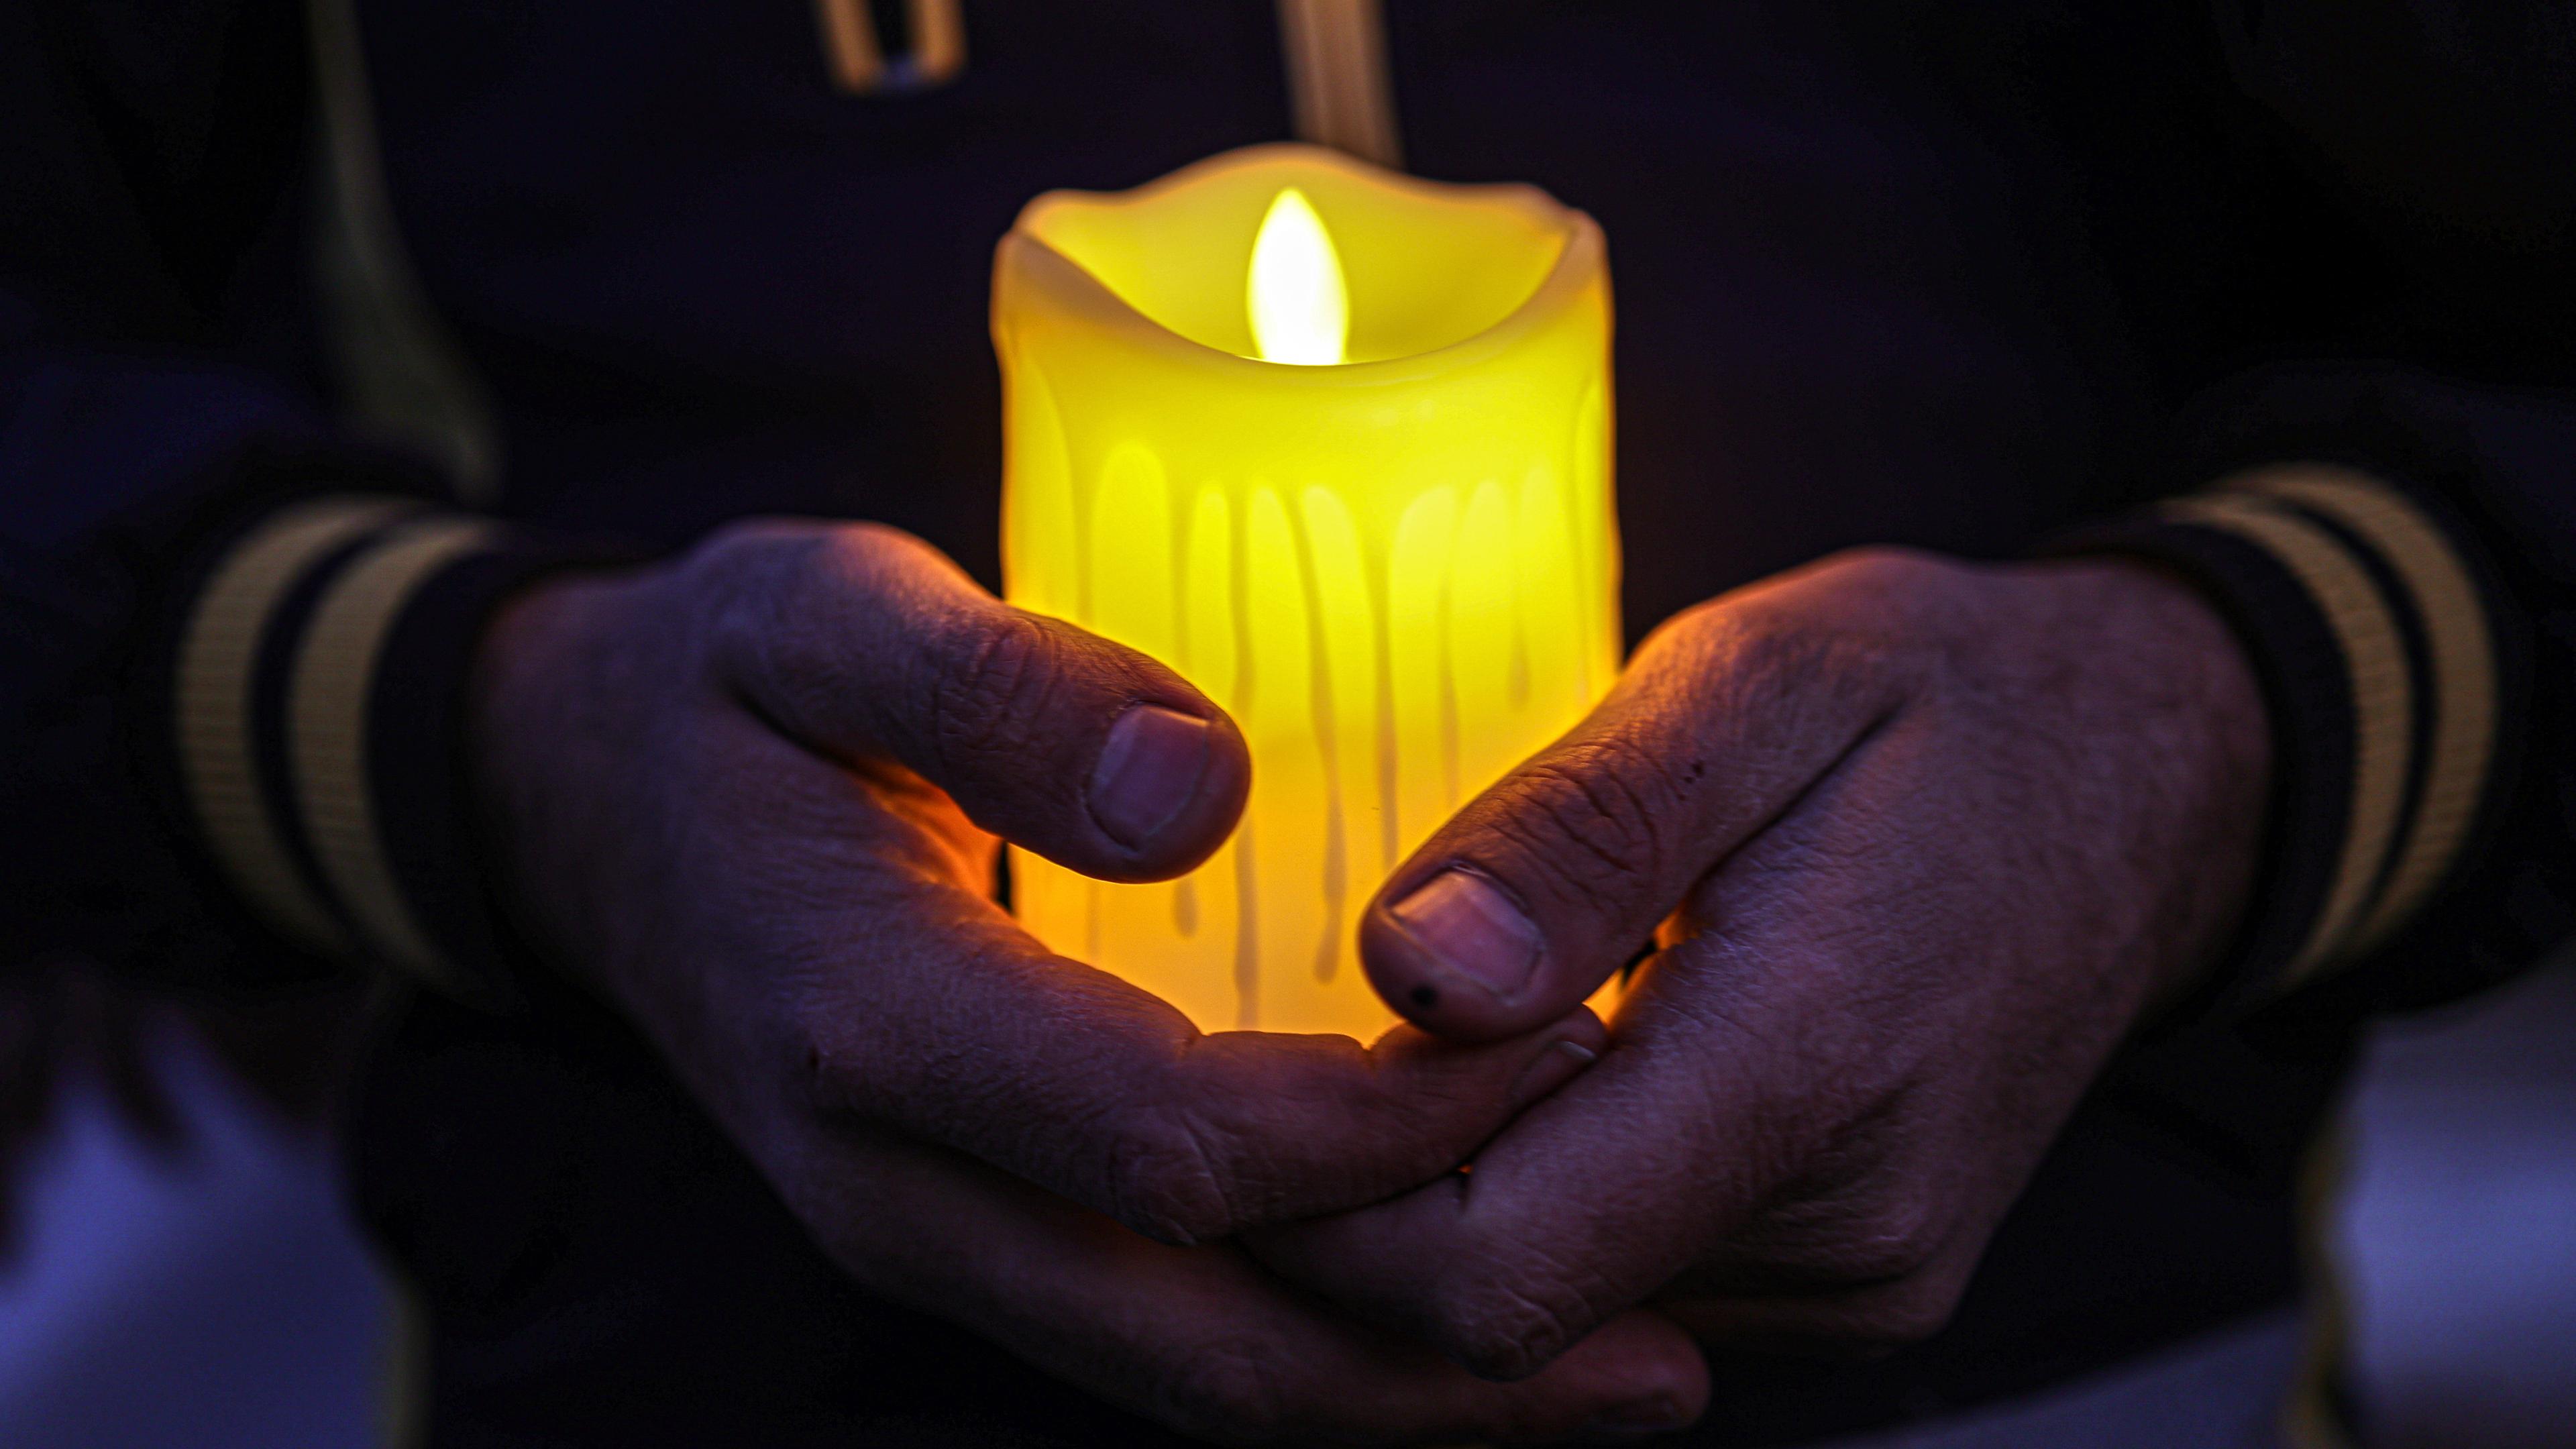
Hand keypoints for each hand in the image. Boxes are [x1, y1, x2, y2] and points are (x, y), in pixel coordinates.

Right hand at [468, 519, 1706, 1442]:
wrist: (580, 805)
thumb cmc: (725, 686)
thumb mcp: (818, 613)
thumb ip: (992, 685)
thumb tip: (1198, 791)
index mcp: (869, 1021)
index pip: (1170, 1142)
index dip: (1387, 1126)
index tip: (1568, 1040)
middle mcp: (898, 1182)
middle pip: (1204, 1338)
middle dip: (1444, 1349)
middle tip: (1677, 1335)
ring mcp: (929, 1233)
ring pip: (1192, 1381)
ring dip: (1410, 1403)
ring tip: (1638, 1383)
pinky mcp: (971, 1232)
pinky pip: (1163, 1337)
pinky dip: (1328, 1359)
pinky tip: (1465, 1339)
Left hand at [1254, 549, 2268, 1378]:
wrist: (2152, 780)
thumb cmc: (1943, 704)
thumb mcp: (1759, 679)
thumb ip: (1585, 831)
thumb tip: (1414, 969)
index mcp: (1807, 1076)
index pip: (1482, 1272)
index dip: (1315, 1195)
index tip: (1240, 1051)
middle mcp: (1837, 1236)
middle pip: (1484, 1321)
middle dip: (1337, 1205)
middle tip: (1265, 1034)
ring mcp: (1846, 1280)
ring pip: (1541, 1321)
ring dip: (1424, 1203)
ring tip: (1385, 1037)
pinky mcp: (1838, 1278)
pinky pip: (1616, 1288)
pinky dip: (1520, 1202)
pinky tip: (1497, 1079)